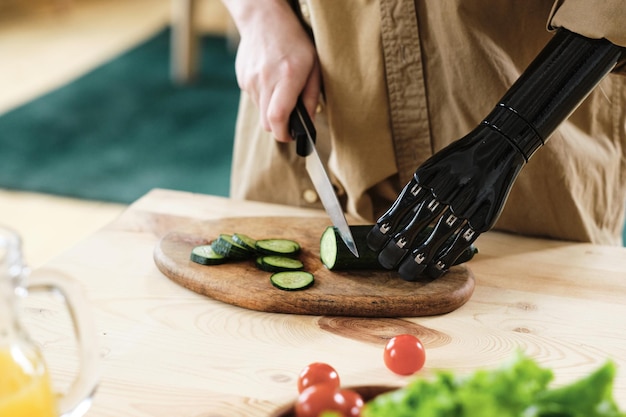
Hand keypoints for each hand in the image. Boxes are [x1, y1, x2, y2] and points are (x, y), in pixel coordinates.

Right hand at [223, 0, 320, 140]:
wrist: (263, 18)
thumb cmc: (294, 41)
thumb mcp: (313, 66)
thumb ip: (311, 96)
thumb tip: (308, 120)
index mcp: (287, 77)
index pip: (277, 118)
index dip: (284, 134)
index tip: (292, 135)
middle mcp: (265, 80)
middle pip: (267, 123)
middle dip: (279, 127)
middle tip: (290, 120)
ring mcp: (250, 80)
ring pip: (260, 112)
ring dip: (271, 109)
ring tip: (281, 91)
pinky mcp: (242, 79)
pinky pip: (253, 99)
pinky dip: (263, 97)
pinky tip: (270, 80)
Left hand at [367, 124, 525, 280]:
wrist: (497, 147)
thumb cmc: (455, 163)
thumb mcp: (431, 169)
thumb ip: (414, 193)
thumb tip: (388, 222)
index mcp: (428, 176)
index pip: (403, 205)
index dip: (387, 227)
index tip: (374, 245)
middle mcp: (447, 187)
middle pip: (419, 221)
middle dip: (399, 246)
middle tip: (386, 263)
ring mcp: (467, 200)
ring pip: (440, 233)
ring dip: (421, 256)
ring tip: (406, 273)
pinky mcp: (484, 213)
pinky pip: (464, 239)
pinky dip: (448, 256)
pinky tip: (435, 270)